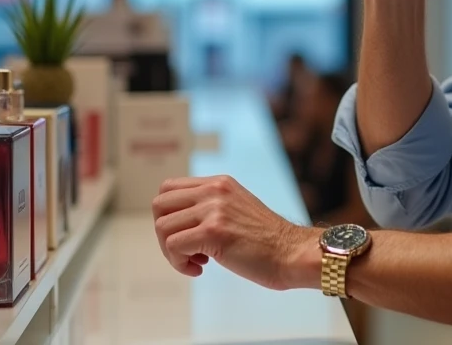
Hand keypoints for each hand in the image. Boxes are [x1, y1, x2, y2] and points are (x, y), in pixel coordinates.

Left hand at [152, 175, 319, 290]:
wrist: (292, 253)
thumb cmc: (267, 241)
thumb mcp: (237, 210)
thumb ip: (211, 208)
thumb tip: (179, 223)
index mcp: (219, 183)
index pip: (169, 188)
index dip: (169, 215)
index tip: (186, 234)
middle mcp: (214, 190)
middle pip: (159, 205)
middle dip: (164, 234)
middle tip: (186, 251)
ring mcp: (213, 210)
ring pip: (162, 228)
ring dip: (172, 253)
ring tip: (197, 262)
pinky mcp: (213, 232)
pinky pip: (173, 247)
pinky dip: (180, 264)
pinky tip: (201, 269)